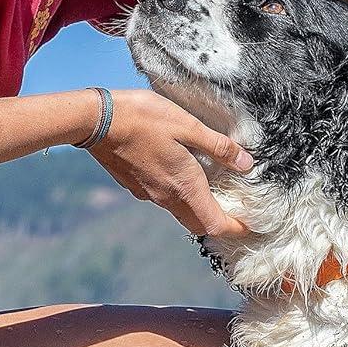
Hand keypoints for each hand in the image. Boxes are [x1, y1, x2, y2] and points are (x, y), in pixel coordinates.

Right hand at [87, 88, 252, 239]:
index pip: (215, 224)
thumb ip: (219, 147)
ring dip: (197, 205)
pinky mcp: (133, 185)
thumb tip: (246, 164)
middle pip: (198, 223)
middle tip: (234, 207)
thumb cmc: (144, 118)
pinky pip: (162, 197)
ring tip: (210, 184)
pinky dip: (177, 193)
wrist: (97, 120)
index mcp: (184, 187)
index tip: (250, 224)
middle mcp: (166, 197)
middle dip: (218, 222)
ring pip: (179, 210)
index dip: (236, 228)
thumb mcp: (188, 125)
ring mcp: (147, 194)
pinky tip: (179, 169)